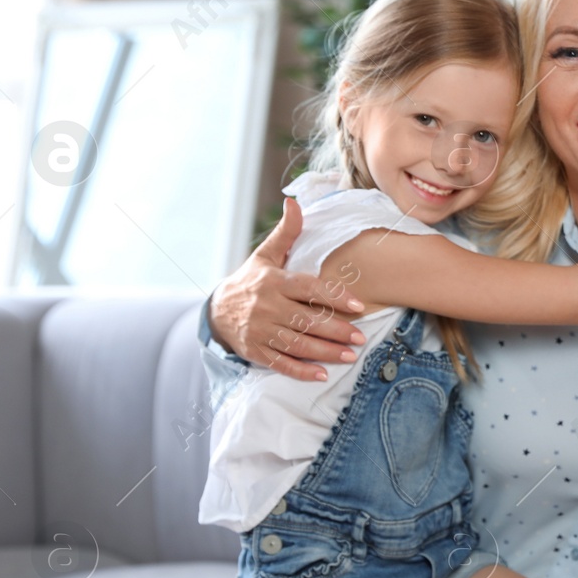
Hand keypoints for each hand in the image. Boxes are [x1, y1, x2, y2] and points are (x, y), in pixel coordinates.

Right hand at [209, 198, 367, 380]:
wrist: (217, 310)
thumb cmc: (251, 281)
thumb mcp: (265, 256)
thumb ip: (285, 233)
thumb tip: (295, 202)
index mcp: (274, 282)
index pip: (309, 288)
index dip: (334, 297)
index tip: (358, 306)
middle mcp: (267, 307)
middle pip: (307, 320)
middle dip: (336, 331)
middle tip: (360, 338)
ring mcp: (260, 330)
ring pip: (297, 344)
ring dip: (325, 352)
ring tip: (350, 356)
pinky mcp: (255, 350)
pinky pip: (280, 362)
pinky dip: (300, 371)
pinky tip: (321, 375)